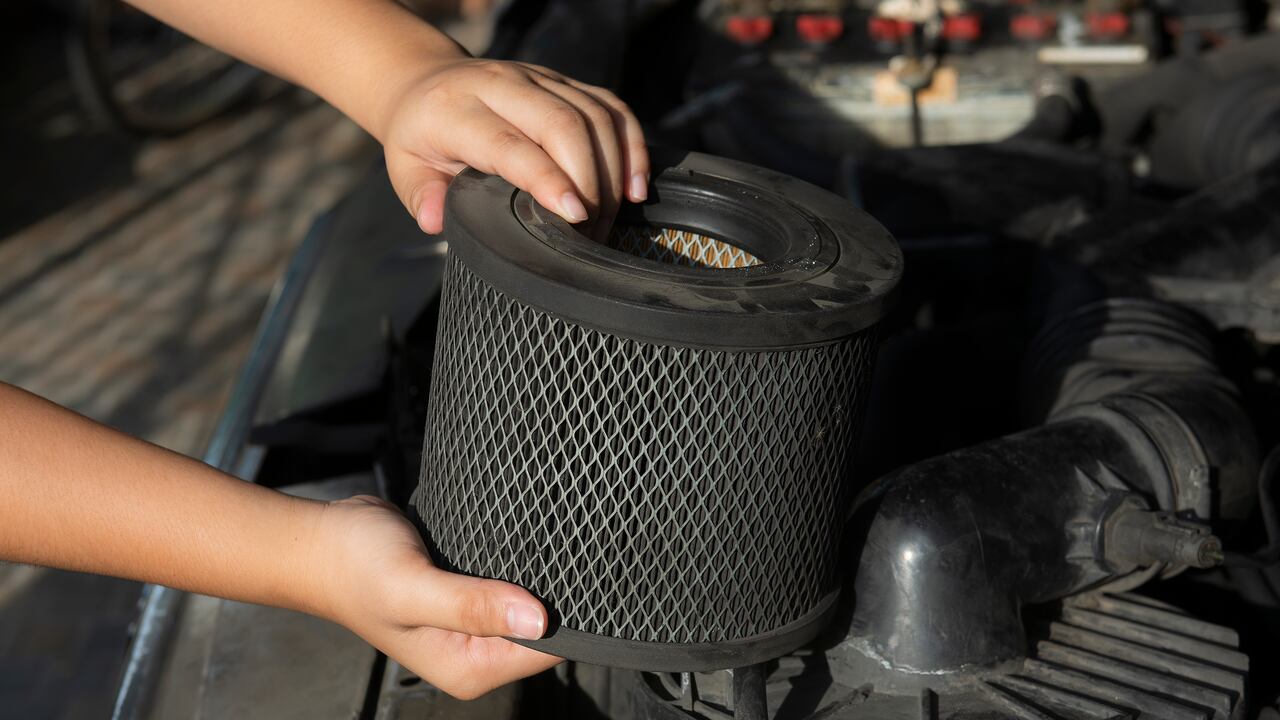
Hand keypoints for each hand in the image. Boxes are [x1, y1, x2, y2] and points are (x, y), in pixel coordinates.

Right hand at [310, 495, 561, 698]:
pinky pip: (509, 587)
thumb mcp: (412, 588)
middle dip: (549, 595)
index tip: (564, 576)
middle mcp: (473, 652)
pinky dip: (515, 568)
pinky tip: (515, 546)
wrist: (323, 542)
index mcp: (466, 666)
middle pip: (542, 630)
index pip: (545, 652)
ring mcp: (470, 626)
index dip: (560, 615)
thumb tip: (537, 621)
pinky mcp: (467, 597)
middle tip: (551, 551)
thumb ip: (471, 606)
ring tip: (533, 545)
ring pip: (528, 605)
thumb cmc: (355, 567)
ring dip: (533, 578)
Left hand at [380, 57, 649, 235]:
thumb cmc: (420, 136)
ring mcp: (539, 78)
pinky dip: (631, 145)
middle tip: (591, 230)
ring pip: (594, 114)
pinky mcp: (565, 81)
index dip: (549, 179)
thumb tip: (435, 221)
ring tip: (609, 218)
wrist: (426, 83)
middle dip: (590, 181)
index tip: (575, 216)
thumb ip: (421, 195)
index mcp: (458, 108)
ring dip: (613, 170)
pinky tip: (635, 186)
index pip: (512, 143)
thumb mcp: (404, 167)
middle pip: (564, 124)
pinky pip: (611, 106)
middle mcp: (502, 84)